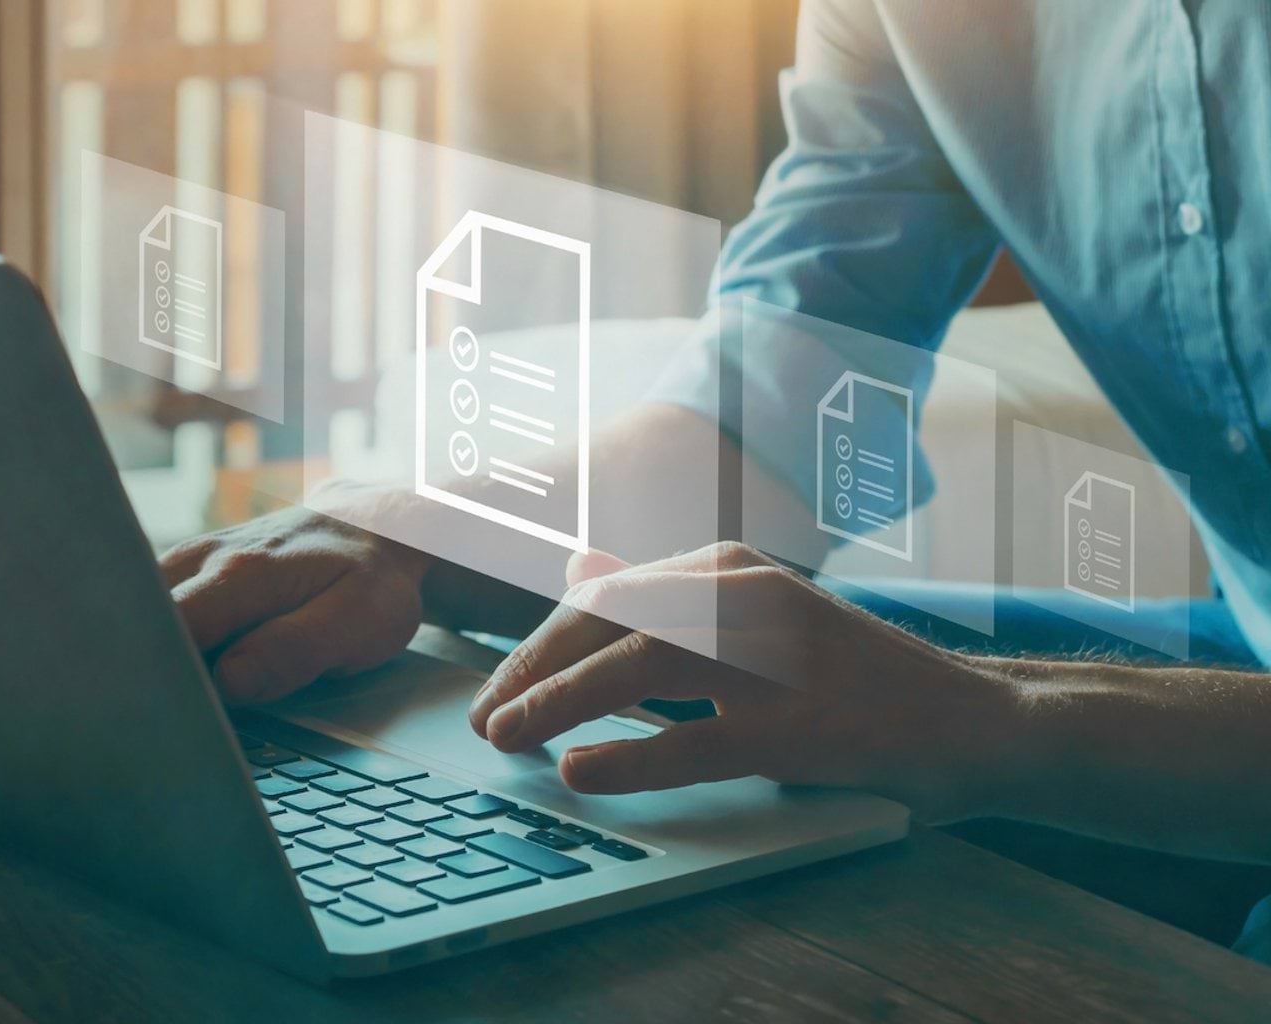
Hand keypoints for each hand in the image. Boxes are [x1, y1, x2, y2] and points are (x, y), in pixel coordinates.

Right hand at [161, 488, 431, 703]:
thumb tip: (229, 681)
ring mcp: (190, 562)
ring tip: (172, 693)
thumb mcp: (358, 623)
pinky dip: (159, 641)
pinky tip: (181, 667)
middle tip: (162, 716)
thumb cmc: (368, 580)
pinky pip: (153, 610)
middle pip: (140, 624)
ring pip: (140, 616)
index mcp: (241, 575)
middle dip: (145, 670)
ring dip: (151, 656)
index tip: (168, 713)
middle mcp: (203, 560)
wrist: (372, 530)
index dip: (162, 675)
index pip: (169, 630)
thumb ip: (293, 650)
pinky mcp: (187, 572)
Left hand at [467, 542, 1019, 820]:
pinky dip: (630, 756)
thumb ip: (665, 598)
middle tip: (485, 719)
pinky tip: (582, 771)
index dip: (539, 644)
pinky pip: (694, 741)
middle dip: (531, 669)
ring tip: (507, 739)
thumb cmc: (849, 677)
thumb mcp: (751, 620)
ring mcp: (776, 657)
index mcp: (727, 569)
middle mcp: (745, 595)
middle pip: (608, 622)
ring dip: (557, 702)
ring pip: (636, 667)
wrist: (968, 718)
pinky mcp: (801, 725)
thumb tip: (581, 568)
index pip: (605, 597)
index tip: (497, 688)